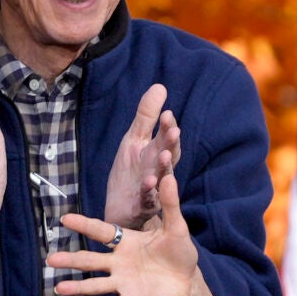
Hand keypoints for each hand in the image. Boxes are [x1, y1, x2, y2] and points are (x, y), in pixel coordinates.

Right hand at [53, 172, 203, 295]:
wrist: (188, 282)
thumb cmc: (178, 253)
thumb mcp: (176, 227)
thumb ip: (170, 204)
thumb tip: (170, 177)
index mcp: (126, 242)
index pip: (101, 231)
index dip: (85, 225)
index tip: (65, 219)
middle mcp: (119, 262)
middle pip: (90, 260)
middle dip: (71, 259)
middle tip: (50, 259)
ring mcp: (123, 282)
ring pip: (97, 284)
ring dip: (78, 287)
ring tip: (59, 288)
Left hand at [101, 83, 181, 229]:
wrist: (122, 209)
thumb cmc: (131, 172)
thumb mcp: (134, 140)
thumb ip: (146, 116)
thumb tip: (160, 86)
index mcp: (156, 153)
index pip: (166, 138)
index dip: (168, 127)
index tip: (167, 114)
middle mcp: (158, 170)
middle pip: (169, 156)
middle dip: (171, 144)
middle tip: (174, 131)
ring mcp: (153, 189)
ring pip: (161, 177)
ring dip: (164, 167)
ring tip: (164, 155)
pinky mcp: (143, 207)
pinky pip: (148, 200)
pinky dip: (149, 193)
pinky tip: (148, 184)